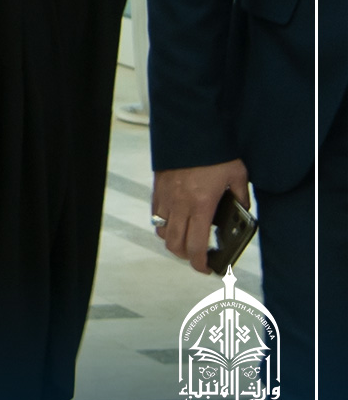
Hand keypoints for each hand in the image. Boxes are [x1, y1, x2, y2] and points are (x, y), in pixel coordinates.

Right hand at [152, 160, 250, 274]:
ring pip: (162, 231)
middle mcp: (179, 205)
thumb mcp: (237, 176)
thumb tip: (242, 212)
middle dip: (185, 256)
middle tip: (198, 256)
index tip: (207, 268)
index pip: (194, 245)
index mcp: (200, 205)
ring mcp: (165, 197)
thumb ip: (240, 198)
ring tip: (186, 238)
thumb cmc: (215, 153)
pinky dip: (164, 223)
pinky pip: (156, 215)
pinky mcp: (157, 189)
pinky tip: (176, 219)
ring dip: (173, 240)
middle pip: (174, 244)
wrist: (190, 130)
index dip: (200, 263)